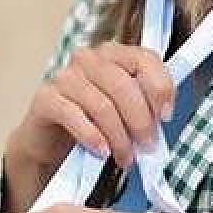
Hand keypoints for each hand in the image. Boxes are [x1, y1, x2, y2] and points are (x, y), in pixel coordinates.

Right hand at [14, 42, 175, 171]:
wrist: (52, 140)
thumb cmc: (94, 121)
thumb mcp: (124, 110)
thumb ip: (145, 104)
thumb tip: (162, 117)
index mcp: (114, 54)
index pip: (145, 59)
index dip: (160, 88)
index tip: (166, 116)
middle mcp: (89, 58)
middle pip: (124, 85)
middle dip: (141, 120)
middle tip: (148, 146)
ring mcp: (65, 76)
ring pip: (102, 105)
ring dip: (119, 137)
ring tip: (126, 157)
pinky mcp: (46, 98)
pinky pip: (74, 115)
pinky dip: (92, 136)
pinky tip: (102, 152)